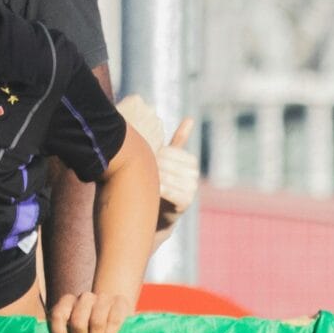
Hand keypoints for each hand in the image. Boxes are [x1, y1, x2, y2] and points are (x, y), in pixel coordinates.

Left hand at [48, 288, 135, 332]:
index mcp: (68, 302)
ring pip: (96, 322)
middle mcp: (84, 297)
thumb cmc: (87, 326)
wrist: (113, 311)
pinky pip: (114, 321)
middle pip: (78, 322)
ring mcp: (102, 298)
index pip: (58, 315)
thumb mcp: (71, 328)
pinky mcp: (120, 302)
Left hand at [117, 96, 198, 230]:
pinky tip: (151, 189)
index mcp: (190, 161)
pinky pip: (169, 191)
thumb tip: (190, 118)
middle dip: (152, 166)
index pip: (169, 151)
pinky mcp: (185, 203)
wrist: (157, 214)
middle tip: (139, 171)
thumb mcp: (167, 159)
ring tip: (142, 180)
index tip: (145, 161)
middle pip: (166, 163)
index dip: (155, 155)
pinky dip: (158, 189)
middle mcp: (194, 174)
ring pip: (165, 176)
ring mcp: (192, 189)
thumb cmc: (159, 181)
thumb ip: (178, 140)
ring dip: (152, 177)